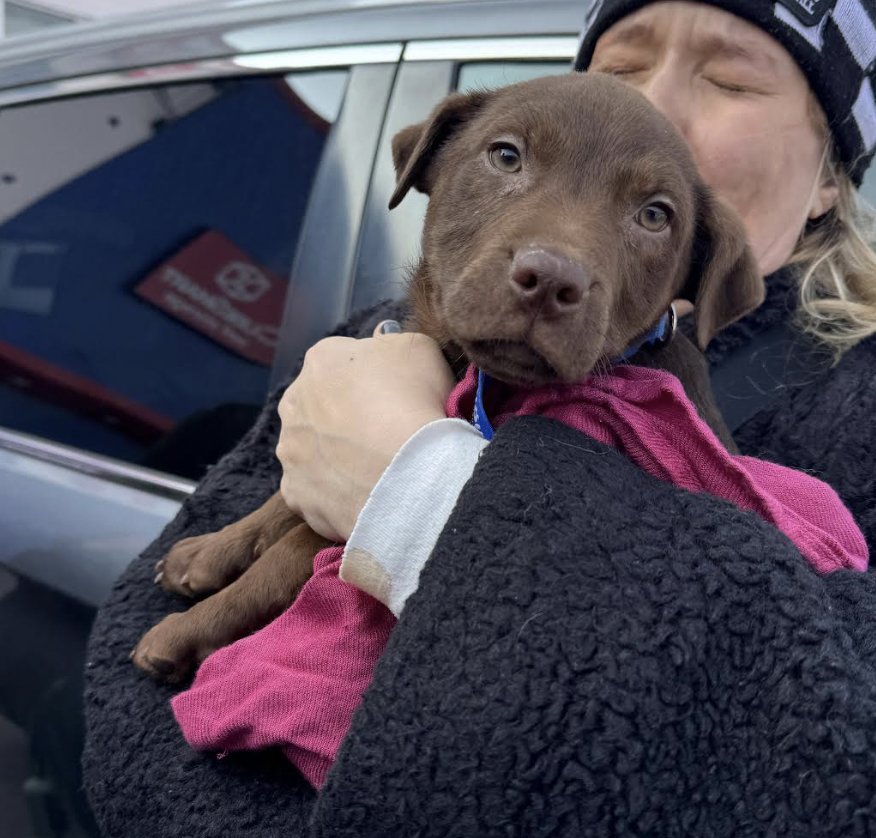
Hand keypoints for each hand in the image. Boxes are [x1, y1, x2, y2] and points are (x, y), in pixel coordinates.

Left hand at [276, 322, 454, 541]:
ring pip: (312, 448)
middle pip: (320, 404)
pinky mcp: (295, 495)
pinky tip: (361, 493)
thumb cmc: (416, 401)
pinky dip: (333, 491)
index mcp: (321, 359)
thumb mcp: (418, 348)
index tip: (395, 397)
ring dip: (334, 454)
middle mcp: (293, 402)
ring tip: (373, 468)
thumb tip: (380, 344)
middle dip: (343, 415)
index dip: (373, 379)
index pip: (343, 362)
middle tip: (383, 433)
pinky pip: (314, 489)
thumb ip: (392, 341)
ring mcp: (290, 452)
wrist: (408, 475)